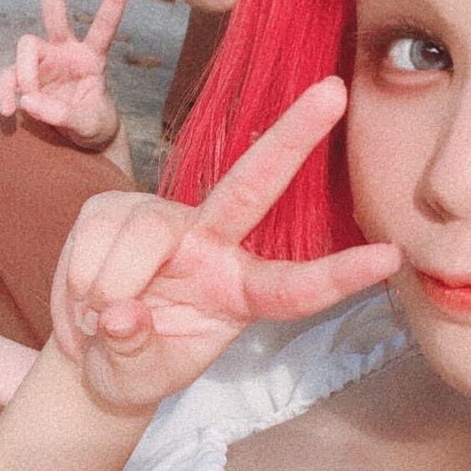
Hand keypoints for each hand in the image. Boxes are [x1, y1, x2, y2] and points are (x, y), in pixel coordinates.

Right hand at [0, 0, 134, 150]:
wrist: (81, 142)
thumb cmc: (95, 126)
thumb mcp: (89, 124)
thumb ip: (65, 115)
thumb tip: (30, 100)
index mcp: (92, 57)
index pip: (105, 24)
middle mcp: (66, 51)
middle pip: (54, 11)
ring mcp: (43, 63)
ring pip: (24, 49)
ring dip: (24, 74)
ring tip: (30, 102)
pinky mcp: (24, 78)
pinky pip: (9, 79)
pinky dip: (6, 93)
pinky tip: (9, 111)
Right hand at [51, 77, 401, 408]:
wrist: (89, 356)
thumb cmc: (136, 366)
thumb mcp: (138, 379)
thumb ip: (136, 352)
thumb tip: (123, 315)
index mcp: (243, 291)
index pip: (297, 286)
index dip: (340, 274)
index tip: (392, 257)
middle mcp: (215, 244)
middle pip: (256, 185)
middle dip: (294, 136)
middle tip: (335, 91)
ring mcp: (167, 220)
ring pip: (145, 232)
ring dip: (109, 286)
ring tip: (97, 320)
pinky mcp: (114, 207)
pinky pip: (97, 235)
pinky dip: (78, 277)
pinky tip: (82, 298)